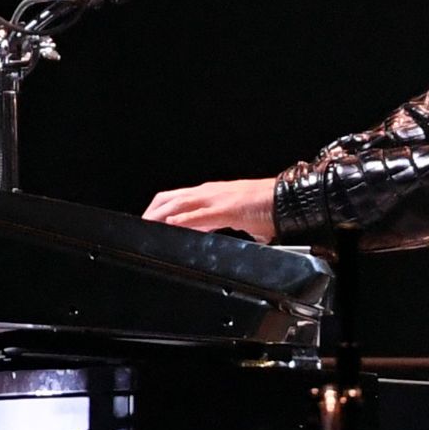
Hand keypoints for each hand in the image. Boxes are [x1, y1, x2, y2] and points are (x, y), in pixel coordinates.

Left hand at [142, 177, 277, 242]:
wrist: (288, 200)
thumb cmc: (268, 207)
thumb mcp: (235, 217)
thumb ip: (220, 225)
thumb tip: (212, 237)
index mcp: (211, 194)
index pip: (176, 198)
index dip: (158, 209)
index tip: (147, 223)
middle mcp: (210, 192)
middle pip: (170, 199)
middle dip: (151, 213)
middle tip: (140, 229)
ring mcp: (218, 199)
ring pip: (180, 204)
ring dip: (160, 216)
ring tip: (147, 227)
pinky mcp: (227, 209)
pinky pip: (200, 215)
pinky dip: (184, 221)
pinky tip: (173, 227)